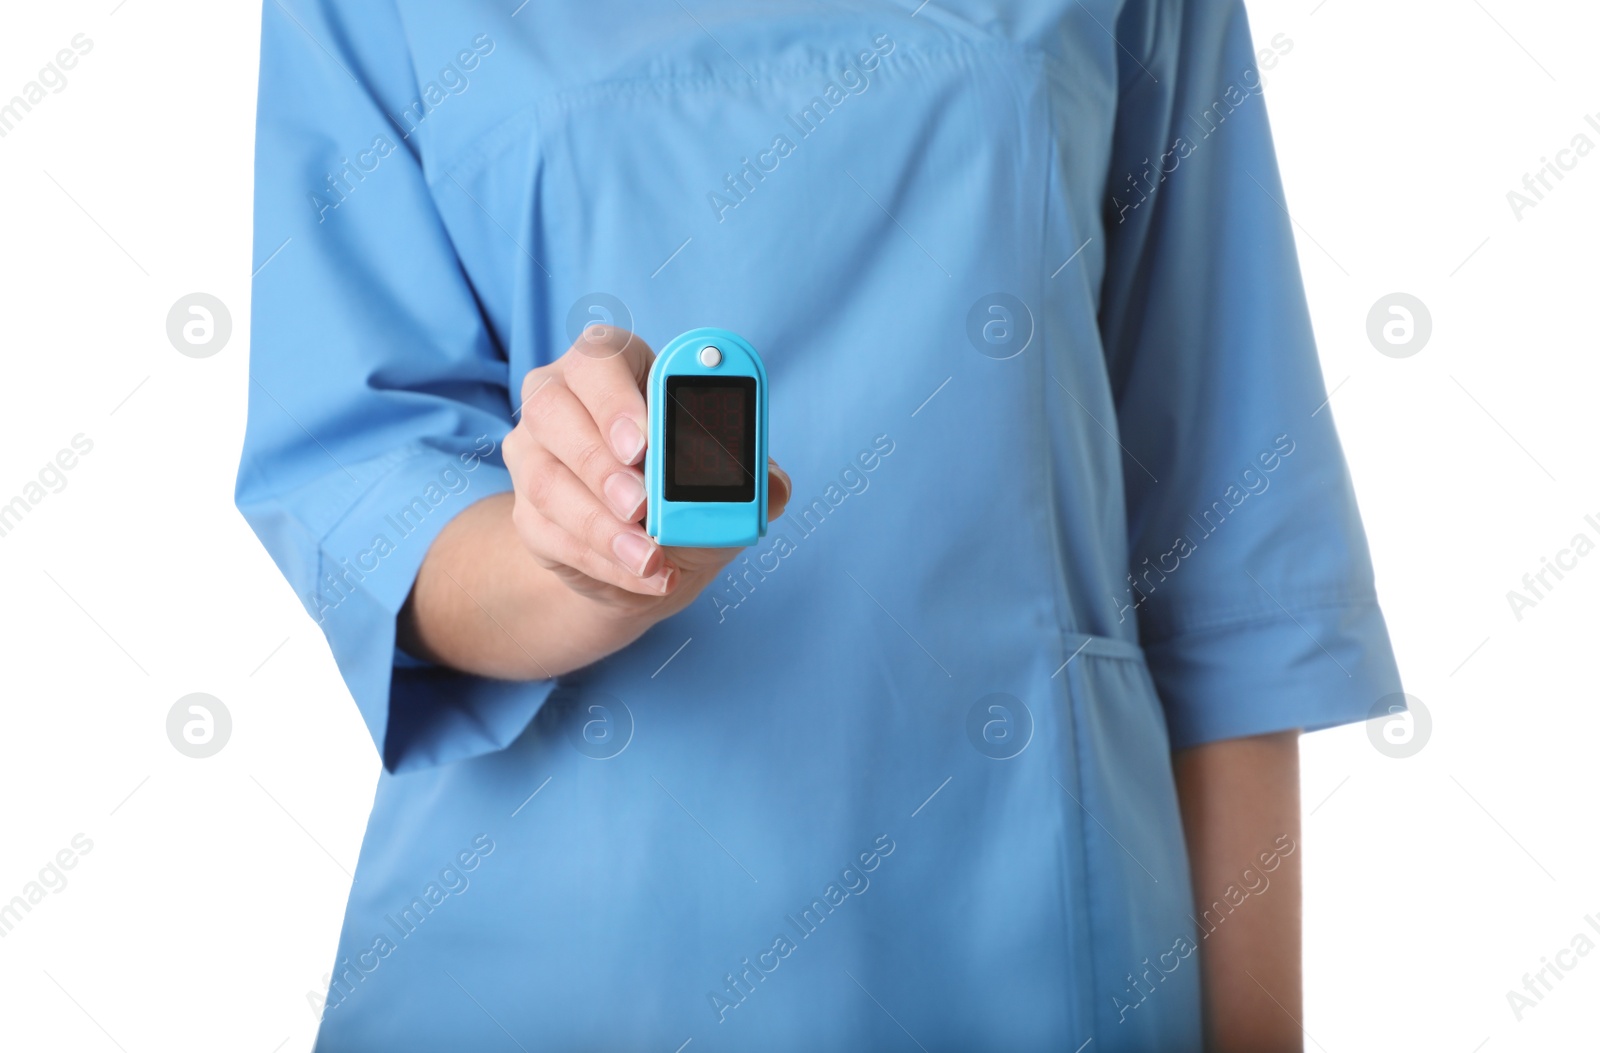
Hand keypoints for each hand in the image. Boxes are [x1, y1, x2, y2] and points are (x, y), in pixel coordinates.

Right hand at [502, 324, 790, 623]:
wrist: (650, 554)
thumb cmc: (687, 492)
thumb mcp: (725, 478)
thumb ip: (750, 472)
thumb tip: (773, 484)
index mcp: (613, 364)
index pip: (599, 357)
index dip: (616, 397)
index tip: (644, 443)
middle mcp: (559, 397)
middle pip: (553, 411)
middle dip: (600, 462)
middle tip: (642, 503)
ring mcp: (533, 453)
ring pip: (546, 479)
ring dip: (601, 524)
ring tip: (651, 556)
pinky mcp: (526, 509)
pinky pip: (548, 531)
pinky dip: (601, 559)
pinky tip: (643, 573)